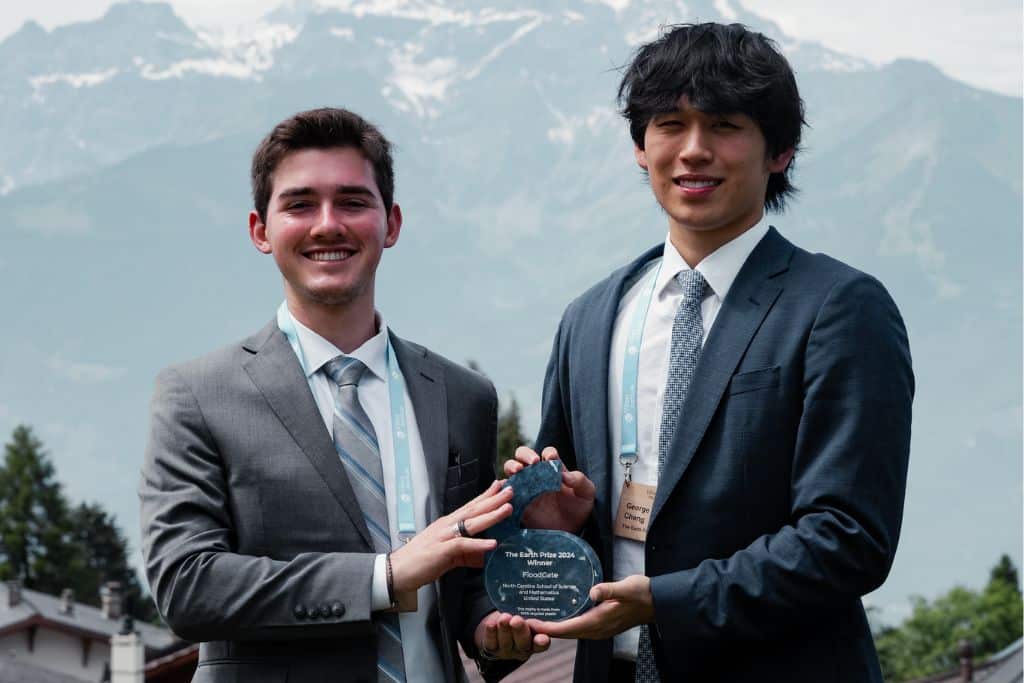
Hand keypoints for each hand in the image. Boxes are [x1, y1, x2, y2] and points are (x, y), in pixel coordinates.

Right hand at [390, 480, 512, 593]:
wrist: (397, 571)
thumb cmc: (421, 562)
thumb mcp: (448, 556)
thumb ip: (467, 554)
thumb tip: (484, 557)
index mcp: (448, 524)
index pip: (470, 506)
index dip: (486, 496)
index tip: (501, 485)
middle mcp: (447, 525)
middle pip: (474, 509)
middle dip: (494, 499)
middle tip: (511, 489)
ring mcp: (444, 536)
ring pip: (471, 522)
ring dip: (491, 515)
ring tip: (507, 508)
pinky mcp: (441, 550)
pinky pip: (463, 545)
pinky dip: (478, 544)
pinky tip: (493, 543)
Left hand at [474, 610, 550, 660]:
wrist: (502, 625)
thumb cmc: (523, 619)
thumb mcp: (532, 617)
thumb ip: (541, 617)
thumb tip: (556, 602)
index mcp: (537, 641)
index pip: (542, 643)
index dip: (542, 642)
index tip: (543, 638)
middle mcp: (523, 648)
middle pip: (523, 643)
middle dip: (520, 631)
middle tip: (517, 620)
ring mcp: (507, 650)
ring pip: (506, 642)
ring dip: (505, 629)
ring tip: (504, 618)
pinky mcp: (493, 649)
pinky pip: (491, 642)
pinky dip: (491, 632)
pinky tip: (491, 624)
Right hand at [503, 446, 594, 531]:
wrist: (570, 532)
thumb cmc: (579, 509)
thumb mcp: (586, 493)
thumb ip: (580, 481)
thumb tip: (565, 475)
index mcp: (554, 469)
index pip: (548, 453)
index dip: (549, 453)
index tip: (551, 458)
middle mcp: (537, 474)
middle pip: (523, 455)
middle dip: (525, 454)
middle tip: (532, 462)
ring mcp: (526, 487)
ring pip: (511, 469)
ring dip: (512, 466)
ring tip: (518, 471)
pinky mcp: (518, 501)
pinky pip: (505, 492)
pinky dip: (504, 488)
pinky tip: (510, 490)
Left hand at [526, 575, 653, 639]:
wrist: (657, 602)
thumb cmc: (642, 593)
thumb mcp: (627, 588)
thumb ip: (610, 589)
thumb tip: (593, 591)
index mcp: (599, 622)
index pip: (568, 629)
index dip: (547, 627)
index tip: (530, 623)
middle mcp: (597, 629)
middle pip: (565, 633)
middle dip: (544, 629)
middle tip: (523, 620)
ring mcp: (599, 628)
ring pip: (570, 632)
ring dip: (553, 627)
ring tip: (535, 617)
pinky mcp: (601, 624)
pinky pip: (577, 627)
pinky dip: (563, 623)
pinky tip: (556, 613)